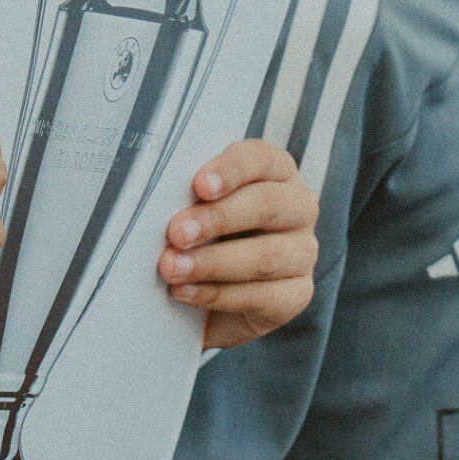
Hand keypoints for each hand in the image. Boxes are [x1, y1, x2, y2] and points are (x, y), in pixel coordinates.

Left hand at [159, 138, 319, 349]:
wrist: (210, 300)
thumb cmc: (201, 238)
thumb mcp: (194, 208)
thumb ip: (186, 197)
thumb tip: (156, 196)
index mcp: (275, 172)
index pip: (261, 159)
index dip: (231, 170)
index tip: (199, 185)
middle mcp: (298, 208)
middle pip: (267, 205)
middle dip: (217, 219)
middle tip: (176, 233)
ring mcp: (303, 252)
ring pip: (266, 256)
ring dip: (212, 263)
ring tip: (171, 269)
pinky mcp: (297, 294)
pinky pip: (262, 296)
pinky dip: (217, 295)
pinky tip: (185, 292)